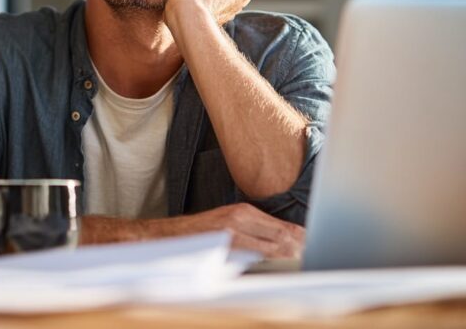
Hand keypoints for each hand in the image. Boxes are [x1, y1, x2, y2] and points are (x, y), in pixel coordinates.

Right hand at [149, 203, 304, 258]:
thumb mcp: (226, 225)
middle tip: (317, 260)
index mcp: (243, 212)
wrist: (162, 239)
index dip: (305, 239)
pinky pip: (258, 259)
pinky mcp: (225, 249)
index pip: (286, 227)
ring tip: (304, 265)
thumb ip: (254, 231)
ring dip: (292, 258)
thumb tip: (286, 244)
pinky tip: (281, 269)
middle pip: (286, 237)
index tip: (316, 249)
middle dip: (303, 250)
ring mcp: (233, 235)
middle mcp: (240, 219)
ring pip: (277, 248)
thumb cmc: (196, 236)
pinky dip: (273, 264)